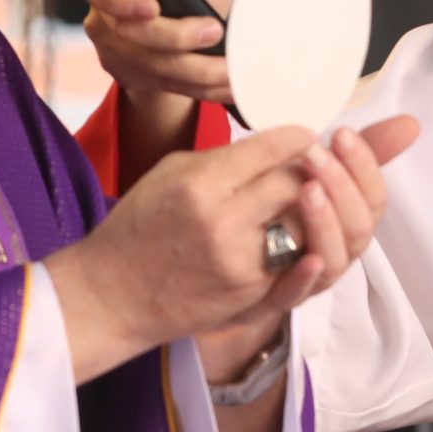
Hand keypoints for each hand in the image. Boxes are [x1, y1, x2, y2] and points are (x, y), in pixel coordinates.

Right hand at [47, 116, 420, 382]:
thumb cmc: (138, 227)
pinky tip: (316, 235)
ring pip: (308, 224)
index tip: (308, 135)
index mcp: (202, 183)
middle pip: (300, 183)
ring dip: (322, 206)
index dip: (300, 137)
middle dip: (317, 169)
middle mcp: (224, 221)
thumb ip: (227, 157)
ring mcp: (241, 262)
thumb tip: (284, 140)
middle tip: (322, 162)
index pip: (274, 148)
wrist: (110, 296)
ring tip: (319, 195)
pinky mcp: (251, 295)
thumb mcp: (170, 172)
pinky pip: (300, 265)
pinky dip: (313, 245)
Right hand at [81, 0, 233, 176]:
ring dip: (194, 69)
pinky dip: (198, 87)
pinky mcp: (128, 75)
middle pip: (128, 32)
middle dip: (175, 36)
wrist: (194, 29)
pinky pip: (162, 84)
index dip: (123, 1)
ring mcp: (111, 48)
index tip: (153, 7)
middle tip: (214, 31)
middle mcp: (104, 15)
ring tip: (230, 68)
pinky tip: (225, 87)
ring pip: (148, 65)